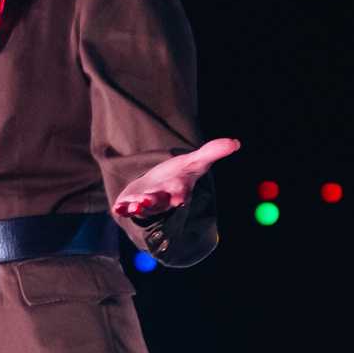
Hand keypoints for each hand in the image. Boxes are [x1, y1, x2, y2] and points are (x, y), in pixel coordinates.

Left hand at [112, 138, 241, 217]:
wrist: (158, 184)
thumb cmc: (179, 173)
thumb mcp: (194, 161)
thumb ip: (213, 152)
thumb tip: (236, 142)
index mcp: (179, 190)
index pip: (182, 194)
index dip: (181, 196)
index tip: (182, 198)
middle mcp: (163, 200)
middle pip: (160, 204)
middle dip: (154, 203)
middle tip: (148, 200)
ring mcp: (147, 204)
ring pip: (143, 209)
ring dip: (137, 207)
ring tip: (133, 204)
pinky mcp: (132, 203)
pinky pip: (127, 209)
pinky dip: (122, 210)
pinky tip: (117, 209)